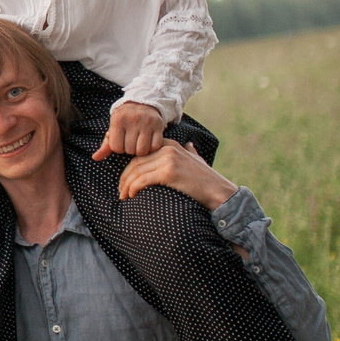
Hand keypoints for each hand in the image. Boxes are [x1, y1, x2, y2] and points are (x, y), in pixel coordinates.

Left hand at [92, 101, 166, 160]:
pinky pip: (155, 146)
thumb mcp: (114, 128)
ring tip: (139, 144)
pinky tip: (148, 143)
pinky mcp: (159, 126)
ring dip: (140, 151)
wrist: (142, 103)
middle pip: (130, 150)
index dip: (118, 149)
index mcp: (118, 120)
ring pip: (143, 150)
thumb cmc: (124, 120)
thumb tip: (95, 158)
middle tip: (131, 143)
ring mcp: (147, 123)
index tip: (121, 143)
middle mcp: (133, 120)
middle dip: (130, 150)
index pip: (116, 147)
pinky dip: (152, 148)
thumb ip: (106, 145)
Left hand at [118, 141, 237, 211]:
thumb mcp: (197, 159)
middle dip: (125, 177)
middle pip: (135, 162)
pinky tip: (132, 196)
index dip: (129, 167)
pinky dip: (133, 188)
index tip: (124, 179)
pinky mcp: (168, 172)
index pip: (141, 153)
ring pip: (137, 171)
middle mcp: (168, 148)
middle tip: (120, 191)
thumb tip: (189, 144)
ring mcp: (168, 159)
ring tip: (124, 196)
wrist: (219, 191)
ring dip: (126, 185)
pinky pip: (143, 179)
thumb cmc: (206, 179)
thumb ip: (189, 151)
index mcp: (171, 144)